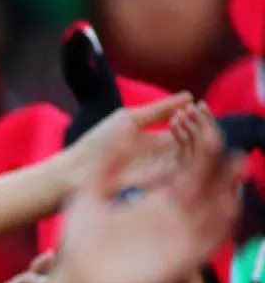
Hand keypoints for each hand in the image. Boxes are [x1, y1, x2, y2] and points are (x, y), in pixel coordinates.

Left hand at [26, 104, 239, 282]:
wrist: (76, 280)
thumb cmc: (80, 239)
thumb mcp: (90, 192)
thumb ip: (108, 161)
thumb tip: (126, 127)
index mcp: (156, 195)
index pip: (186, 159)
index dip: (191, 135)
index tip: (188, 111)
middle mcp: (174, 212)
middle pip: (206, 175)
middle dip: (213, 150)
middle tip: (211, 125)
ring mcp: (181, 233)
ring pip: (216, 203)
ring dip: (228, 182)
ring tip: (235, 158)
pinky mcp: (184, 258)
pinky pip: (211, 237)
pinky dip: (223, 219)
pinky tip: (227, 198)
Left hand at [59, 94, 192, 193]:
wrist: (78, 171)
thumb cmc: (99, 143)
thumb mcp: (131, 121)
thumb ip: (159, 110)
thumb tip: (188, 96)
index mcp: (162, 143)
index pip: (193, 131)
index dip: (200, 118)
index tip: (197, 104)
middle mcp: (169, 159)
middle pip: (202, 144)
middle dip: (204, 126)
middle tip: (194, 112)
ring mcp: (168, 174)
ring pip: (201, 158)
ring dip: (199, 137)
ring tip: (180, 121)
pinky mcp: (164, 187)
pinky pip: (189, 172)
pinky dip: (191, 154)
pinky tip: (178, 136)